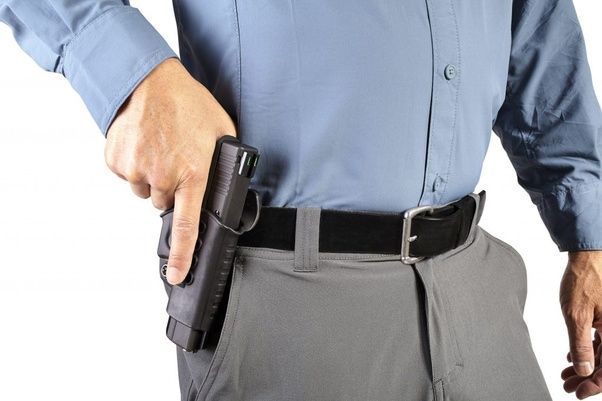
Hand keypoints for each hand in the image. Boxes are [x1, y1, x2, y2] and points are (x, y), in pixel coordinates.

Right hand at [104, 58, 236, 284]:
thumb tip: (228, 186)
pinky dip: (134, 164)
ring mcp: (136, 169)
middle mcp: (162, 177)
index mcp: (193, 174)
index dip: (184, 255)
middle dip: (170, 188)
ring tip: (161, 146)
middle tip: (176, 159)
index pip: (189, 226)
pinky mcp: (116, 161)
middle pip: (163, 203)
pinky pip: (127, 174)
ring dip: (152, 176)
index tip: (177, 276)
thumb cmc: (190, 104)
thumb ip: (224, 164)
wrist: (150, 80)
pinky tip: (144, 142)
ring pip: (144, 189)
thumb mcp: (222, 133)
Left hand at [560, 250, 601, 398]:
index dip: (595, 385)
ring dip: (586, 365)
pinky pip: (601, 341)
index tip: (578, 392)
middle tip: (568, 386)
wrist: (588, 256)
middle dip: (587, 377)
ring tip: (567, 374)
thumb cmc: (583, 281)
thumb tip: (584, 370)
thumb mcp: (577, 316)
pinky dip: (587, 350)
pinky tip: (572, 357)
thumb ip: (581, 344)